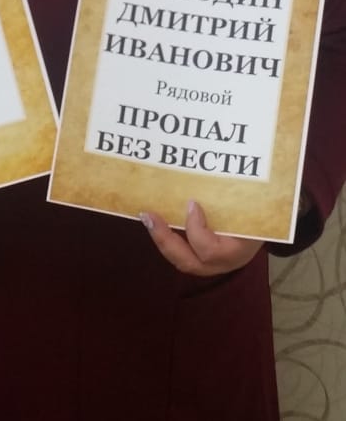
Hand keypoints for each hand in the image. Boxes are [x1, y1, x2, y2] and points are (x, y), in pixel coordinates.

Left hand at [140, 200, 262, 276]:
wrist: (274, 222)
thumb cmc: (266, 208)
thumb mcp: (259, 202)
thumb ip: (246, 191)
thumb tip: (236, 157)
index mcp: (240, 249)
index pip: (211, 251)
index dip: (196, 230)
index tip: (191, 203)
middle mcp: (225, 261)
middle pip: (189, 262)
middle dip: (165, 239)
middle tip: (149, 215)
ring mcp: (213, 263)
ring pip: (182, 260)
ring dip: (162, 239)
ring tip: (147, 217)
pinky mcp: (205, 257)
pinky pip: (183, 253)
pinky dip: (168, 238)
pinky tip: (156, 220)